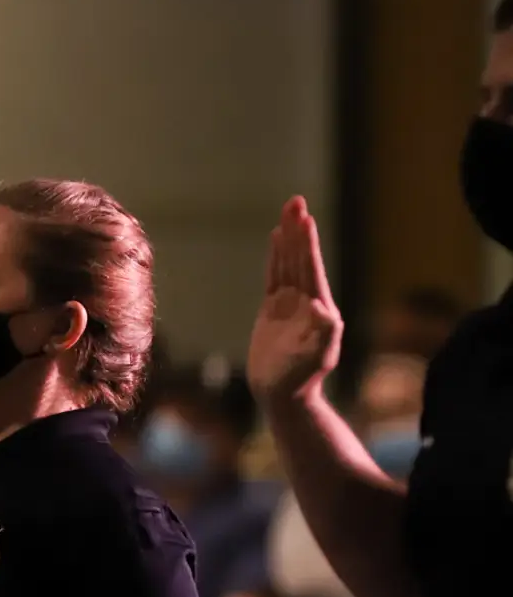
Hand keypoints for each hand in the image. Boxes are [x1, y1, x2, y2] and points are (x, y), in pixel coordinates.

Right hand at [247, 197, 341, 402]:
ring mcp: (290, 304)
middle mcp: (306, 301)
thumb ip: (323, 334)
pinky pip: (275, 277)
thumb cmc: (302, 379)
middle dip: (298, 230)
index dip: (307, 243)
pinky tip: (277, 240)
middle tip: (295, 201)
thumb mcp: (317, 358)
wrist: (283, 394)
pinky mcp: (273, 311)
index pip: (311, 268)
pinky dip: (276, 257)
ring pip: (288, 263)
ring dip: (288, 238)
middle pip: (300, 258)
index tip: (304, 219)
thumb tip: (321, 307)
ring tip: (288, 212)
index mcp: (319, 307)